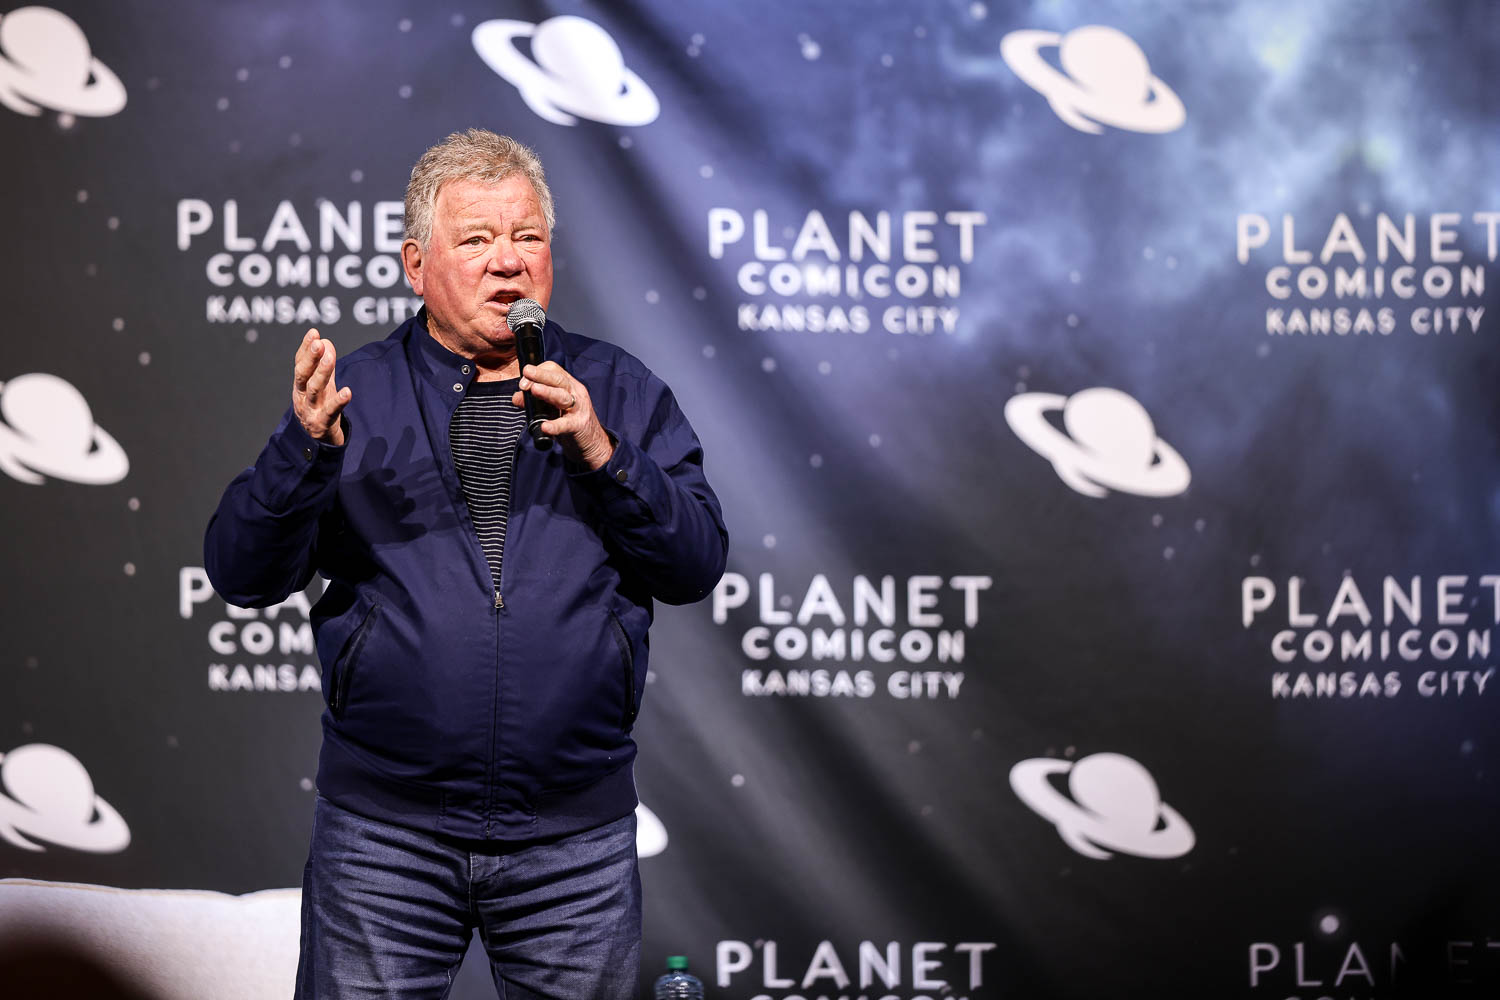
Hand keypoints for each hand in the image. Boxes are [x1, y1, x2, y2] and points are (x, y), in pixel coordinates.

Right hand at [292, 328, 350, 445]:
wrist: (317, 441)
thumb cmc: (318, 407)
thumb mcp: (320, 385)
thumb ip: (323, 365)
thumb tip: (325, 341)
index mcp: (300, 385)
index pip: (300, 364)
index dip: (305, 348)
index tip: (313, 333)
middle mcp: (301, 396)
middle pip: (303, 375)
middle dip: (310, 358)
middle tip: (318, 343)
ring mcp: (311, 410)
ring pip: (315, 389)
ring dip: (322, 372)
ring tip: (330, 358)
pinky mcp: (323, 423)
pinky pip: (331, 411)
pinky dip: (339, 401)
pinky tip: (348, 391)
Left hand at [514, 362, 613, 469]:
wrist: (593, 442)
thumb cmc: (569, 421)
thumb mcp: (553, 408)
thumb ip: (535, 402)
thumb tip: (516, 397)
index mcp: (568, 385)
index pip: (554, 370)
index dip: (538, 372)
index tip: (524, 378)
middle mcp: (575, 393)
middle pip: (559, 379)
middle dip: (541, 375)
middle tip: (526, 374)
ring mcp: (578, 409)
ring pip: (563, 397)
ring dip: (548, 392)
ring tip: (534, 390)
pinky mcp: (579, 426)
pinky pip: (566, 425)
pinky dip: (555, 426)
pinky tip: (545, 427)